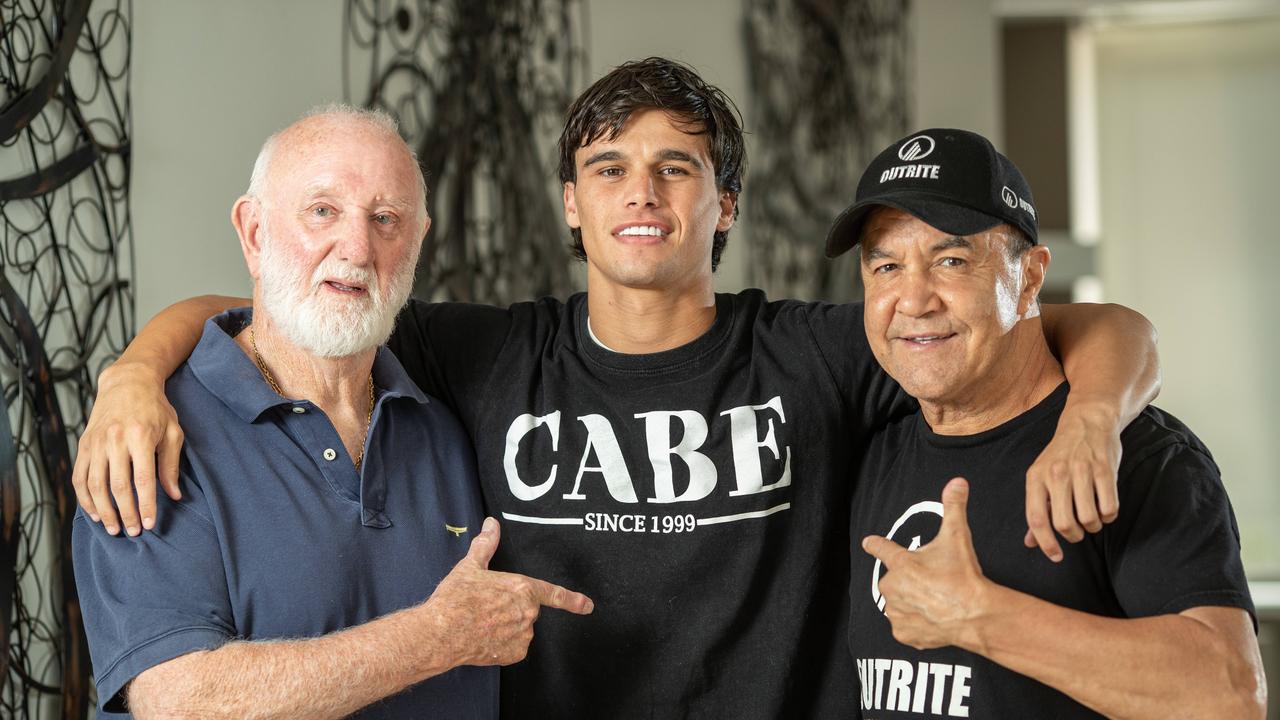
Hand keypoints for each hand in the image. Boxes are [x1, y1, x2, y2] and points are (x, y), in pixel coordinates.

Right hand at [71, 362, 183, 536]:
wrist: (127, 383)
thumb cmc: (156, 409)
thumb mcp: (173, 432)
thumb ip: (171, 465)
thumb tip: (174, 495)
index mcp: (140, 437)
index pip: (144, 480)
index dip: (146, 505)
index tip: (150, 525)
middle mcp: (115, 441)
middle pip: (118, 487)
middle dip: (126, 513)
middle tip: (134, 532)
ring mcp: (96, 443)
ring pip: (95, 485)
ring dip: (104, 511)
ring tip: (114, 529)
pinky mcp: (84, 445)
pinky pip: (79, 477)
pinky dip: (85, 498)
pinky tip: (95, 513)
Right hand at [424, 518, 593, 666]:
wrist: (441, 633)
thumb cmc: (456, 599)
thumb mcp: (471, 566)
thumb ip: (486, 544)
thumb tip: (491, 525)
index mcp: (523, 589)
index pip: (553, 593)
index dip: (573, 600)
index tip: (587, 605)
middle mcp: (528, 613)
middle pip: (526, 609)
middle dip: (510, 608)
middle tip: (486, 608)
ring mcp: (522, 635)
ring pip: (520, 629)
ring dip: (506, 626)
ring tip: (481, 622)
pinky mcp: (514, 654)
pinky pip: (512, 647)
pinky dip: (501, 644)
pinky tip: (484, 637)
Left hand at [862, 478, 987, 649]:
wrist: (974, 614)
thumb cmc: (963, 575)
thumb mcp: (957, 537)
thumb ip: (954, 507)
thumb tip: (957, 481)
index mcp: (900, 564)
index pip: (881, 548)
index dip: (875, 544)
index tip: (868, 542)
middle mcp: (892, 587)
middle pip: (895, 579)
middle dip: (910, 580)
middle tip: (934, 582)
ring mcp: (896, 612)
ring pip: (899, 603)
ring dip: (912, 602)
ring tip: (936, 601)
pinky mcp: (904, 633)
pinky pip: (905, 626)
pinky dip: (916, 623)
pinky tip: (933, 618)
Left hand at [1023, 401, 1121, 561]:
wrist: (1086, 422)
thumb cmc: (1061, 456)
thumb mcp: (1041, 478)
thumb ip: (1038, 510)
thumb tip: (1030, 543)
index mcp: (1035, 477)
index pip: (1036, 518)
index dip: (1045, 543)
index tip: (1055, 556)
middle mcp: (1056, 474)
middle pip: (1064, 523)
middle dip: (1073, 536)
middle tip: (1078, 531)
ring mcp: (1081, 471)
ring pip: (1089, 519)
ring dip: (1093, 526)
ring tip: (1092, 517)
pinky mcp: (1105, 469)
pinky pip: (1109, 508)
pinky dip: (1109, 516)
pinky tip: (1105, 507)